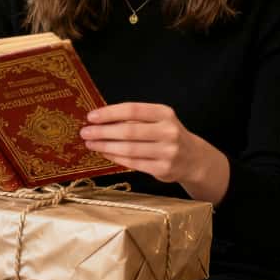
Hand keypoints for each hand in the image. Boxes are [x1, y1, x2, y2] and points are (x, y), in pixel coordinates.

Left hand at [79, 102, 194, 183]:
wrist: (193, 158)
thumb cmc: (166, 135)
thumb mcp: (157, 120)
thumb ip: (134, 119)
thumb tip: (100, 119)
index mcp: (164, 113)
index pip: (132, 110)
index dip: (110, 113)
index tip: (91, 116)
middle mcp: (168, 131)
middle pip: (129, 131)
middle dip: (103, 132)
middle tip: (85, 132)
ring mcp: (167, 152)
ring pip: (129, 149)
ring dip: (106, 146)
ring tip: (90, 143)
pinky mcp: (163, 169)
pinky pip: (133, 163)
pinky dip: (115, 157)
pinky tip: (104, 153)